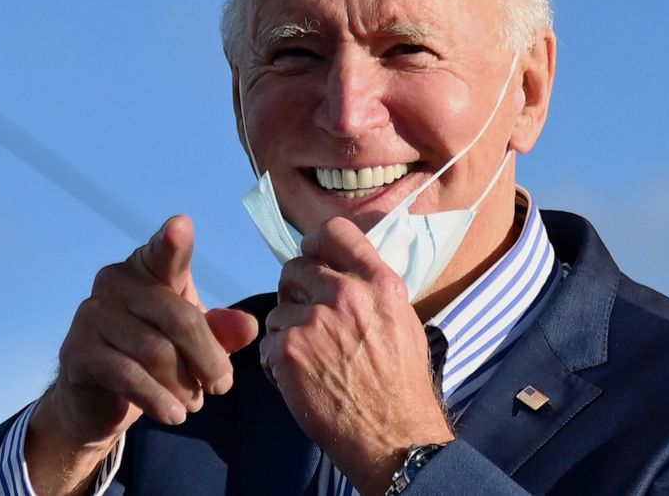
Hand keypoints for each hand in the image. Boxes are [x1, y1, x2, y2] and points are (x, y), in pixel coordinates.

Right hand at [26, 215, 258, 495]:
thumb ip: (221, 330)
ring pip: (156, 352)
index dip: (173, 242)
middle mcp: (116, 282)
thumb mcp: (193, 341)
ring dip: (184, 384)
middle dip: (208, 357)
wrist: (97, 398)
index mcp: (147, 268)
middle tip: (221, 386)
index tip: (182, 226)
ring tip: (194, 402)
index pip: (163, 253)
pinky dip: (158, 399)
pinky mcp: (79, 350)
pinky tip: (174, 415)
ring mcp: (93, 314)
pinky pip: (129, 376)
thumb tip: (249, 326)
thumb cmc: (153, 354)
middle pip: (179, 318)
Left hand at [260, 217, 453, 495]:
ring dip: (286, 334)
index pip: (334, 232)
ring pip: (277, 311)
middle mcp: (346, 293)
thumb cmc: (401, 384)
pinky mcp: (288, 351)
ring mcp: (314, 321)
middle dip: (295, 293)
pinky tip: (299, 381)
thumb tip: (340, 272)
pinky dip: (277, 364)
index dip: (315, 244)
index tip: (313, 260)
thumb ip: (370, 290)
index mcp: (377, 282)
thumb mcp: (401, 320)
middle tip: (307, 322)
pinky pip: (267, 344)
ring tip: (310, 361)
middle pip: (294, 268)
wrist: (394, 436)